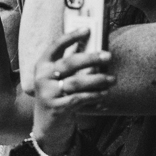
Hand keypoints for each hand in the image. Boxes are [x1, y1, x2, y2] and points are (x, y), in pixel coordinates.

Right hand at [31, 28, 114, 155]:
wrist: (47, 127)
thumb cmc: (59, 97)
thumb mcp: (59, 79)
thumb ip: (72, 65)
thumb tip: (96, 49)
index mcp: (43, 65)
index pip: (56, 46)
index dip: (71, 36)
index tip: (88, 29)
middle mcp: (42, 77)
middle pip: (70, 63)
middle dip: (92, 58)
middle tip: (109, 56)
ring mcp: (47, 93)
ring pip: (77, 82)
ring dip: (98, 80)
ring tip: (112, 79)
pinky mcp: (56, 108)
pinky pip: (79, 99)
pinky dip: (94, 96)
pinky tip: (104, 94)